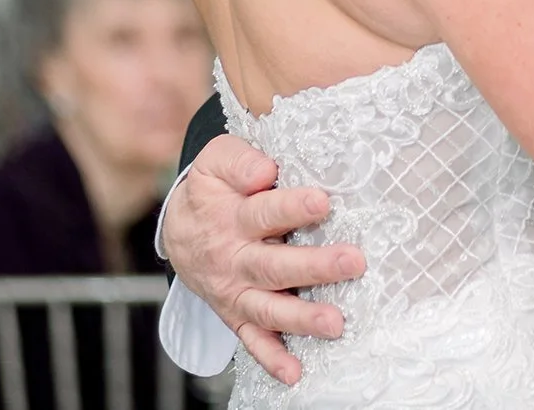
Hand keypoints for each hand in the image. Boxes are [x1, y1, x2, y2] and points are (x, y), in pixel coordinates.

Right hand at [162, 135, 364, 385]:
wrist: (179, 229)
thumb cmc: (212, 189)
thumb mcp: (215, 161)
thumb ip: (239, 161)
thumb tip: (264, 171)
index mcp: (231, 219)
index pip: (263, 213)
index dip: (292, 208)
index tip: (322, 202)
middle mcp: (233, 259)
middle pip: (273, 266)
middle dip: (314, 266)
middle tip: (354, 262)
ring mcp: (235, 292)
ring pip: (268, 308)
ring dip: (301, 318)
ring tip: (336, 323)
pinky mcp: (236, 314)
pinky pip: (252, 340)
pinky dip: (272, 358)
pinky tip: (295, 372)